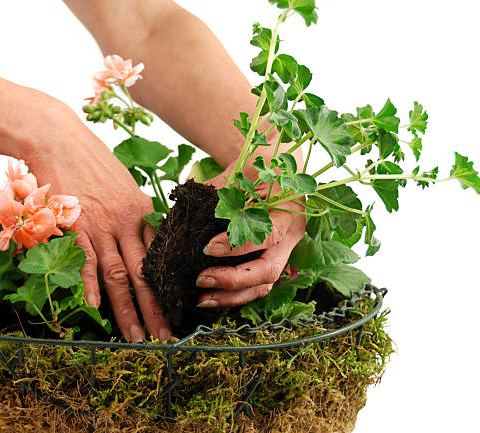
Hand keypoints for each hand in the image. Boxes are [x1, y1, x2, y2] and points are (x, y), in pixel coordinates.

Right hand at [28, 116, 169, 341]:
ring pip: (118, 273)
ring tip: (134, 337)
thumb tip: (144, 236)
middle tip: (165, 338)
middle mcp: (127, 223)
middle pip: (145, 273)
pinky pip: (86, 258)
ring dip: (126, 308)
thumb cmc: (93, 162)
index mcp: (143, 214)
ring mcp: (102, 224)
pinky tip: (96, 308)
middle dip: (156, 308)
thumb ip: (136, 213)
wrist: (61, 138)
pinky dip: (90, 284)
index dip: (169, 288)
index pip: (160, 259)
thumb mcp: (125, 186)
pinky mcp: (76, 223)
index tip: (177, 312)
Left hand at [195, 161, 305, 307]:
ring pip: (263, 284)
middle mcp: (291, 237)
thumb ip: (223, 190)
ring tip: (202, 298)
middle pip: (269, 271)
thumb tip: (188, 210)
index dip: (239, 246)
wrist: (279, 164)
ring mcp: (283, 252)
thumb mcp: (246, 170)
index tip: (209, 247)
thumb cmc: (263, 163)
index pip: (268, 236)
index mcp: (290, 213)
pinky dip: (234, 293)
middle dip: (233, 280)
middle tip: (201, 280)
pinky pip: (256, 284)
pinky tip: (211, 295)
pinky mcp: (271, 258)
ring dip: (232, 295)